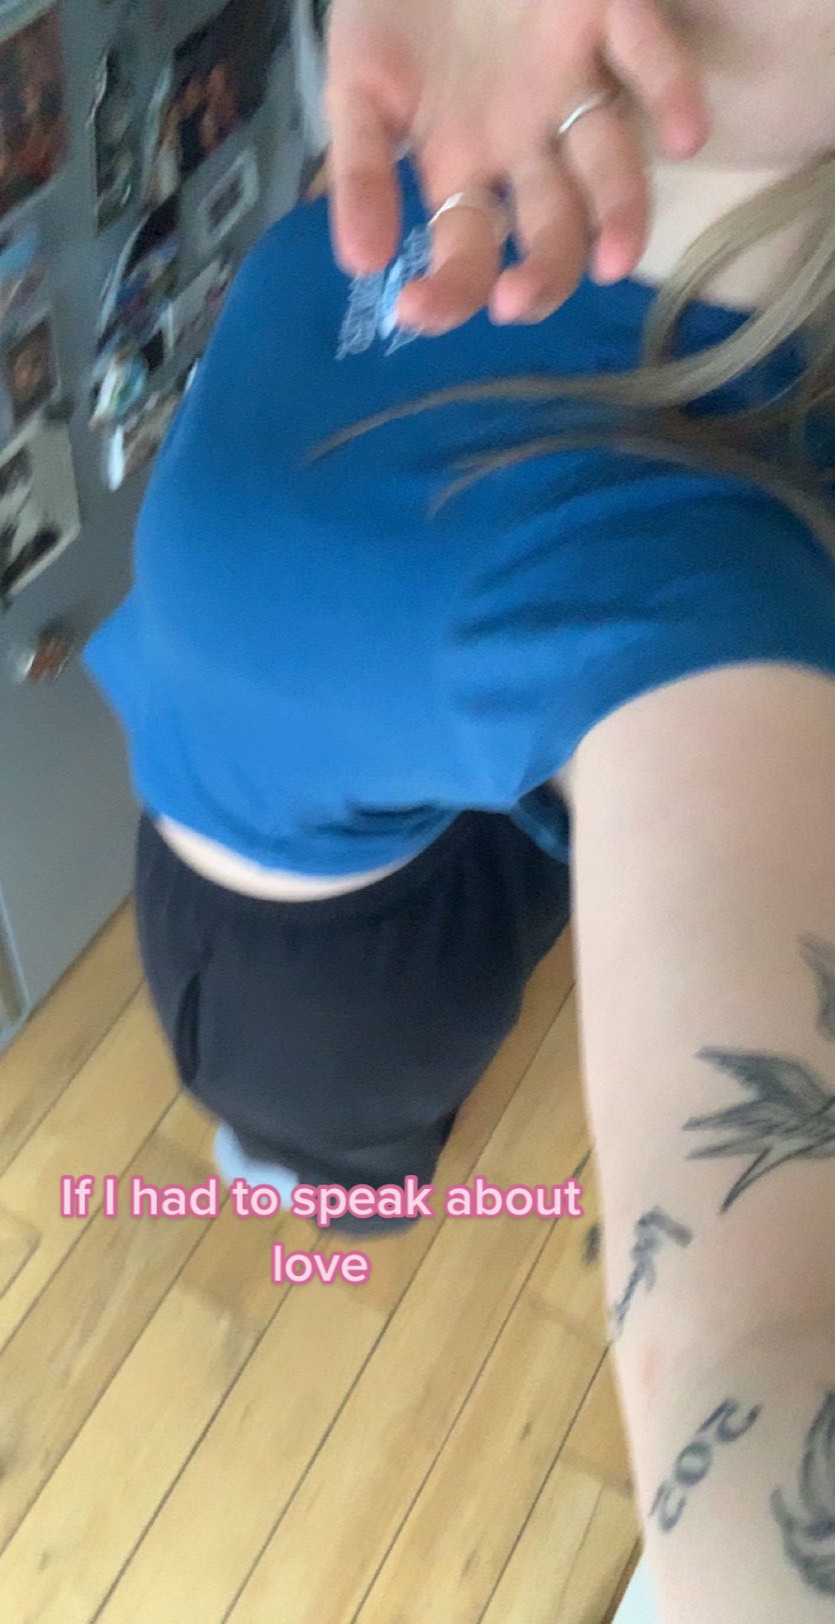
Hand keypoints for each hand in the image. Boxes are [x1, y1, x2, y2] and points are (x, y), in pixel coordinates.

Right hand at [324, 0, 708, 333]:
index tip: (413, 309)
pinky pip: (649, 55)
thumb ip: (360, 173)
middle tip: (515, 300)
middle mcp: (530, 144)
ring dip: (619, 212)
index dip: (448, 290)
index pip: (468, 253)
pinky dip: (670, 92)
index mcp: (467, 169)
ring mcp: (572, 84)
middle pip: (554, 228)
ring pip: (610, 163)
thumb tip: (359, 263)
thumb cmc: (391, 7)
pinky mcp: (607, 11)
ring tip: (615, 259)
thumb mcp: (356, 86)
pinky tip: (686, 137)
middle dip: (542, 273)